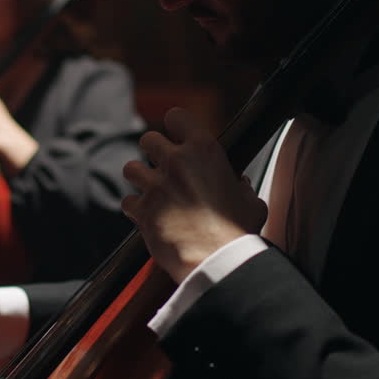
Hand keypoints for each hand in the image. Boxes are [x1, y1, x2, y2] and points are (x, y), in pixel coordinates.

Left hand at [122, 107, 267, 281]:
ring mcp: (155, 186)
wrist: (218, 262)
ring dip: (139, 178)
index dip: (175, 125)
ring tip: (151, 190)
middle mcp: (176, 163)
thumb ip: (241, 187)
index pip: (177, 116)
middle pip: (148, 139)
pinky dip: (135, 207)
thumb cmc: (237, 232)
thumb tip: (239, 185)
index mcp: (204, 151)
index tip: (177, 135)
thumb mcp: (250, 202)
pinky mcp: (142, 211)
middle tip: (162, 167)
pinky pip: (127, 201)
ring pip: (130, 168)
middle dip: (153, 151)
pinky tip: (147, 215)